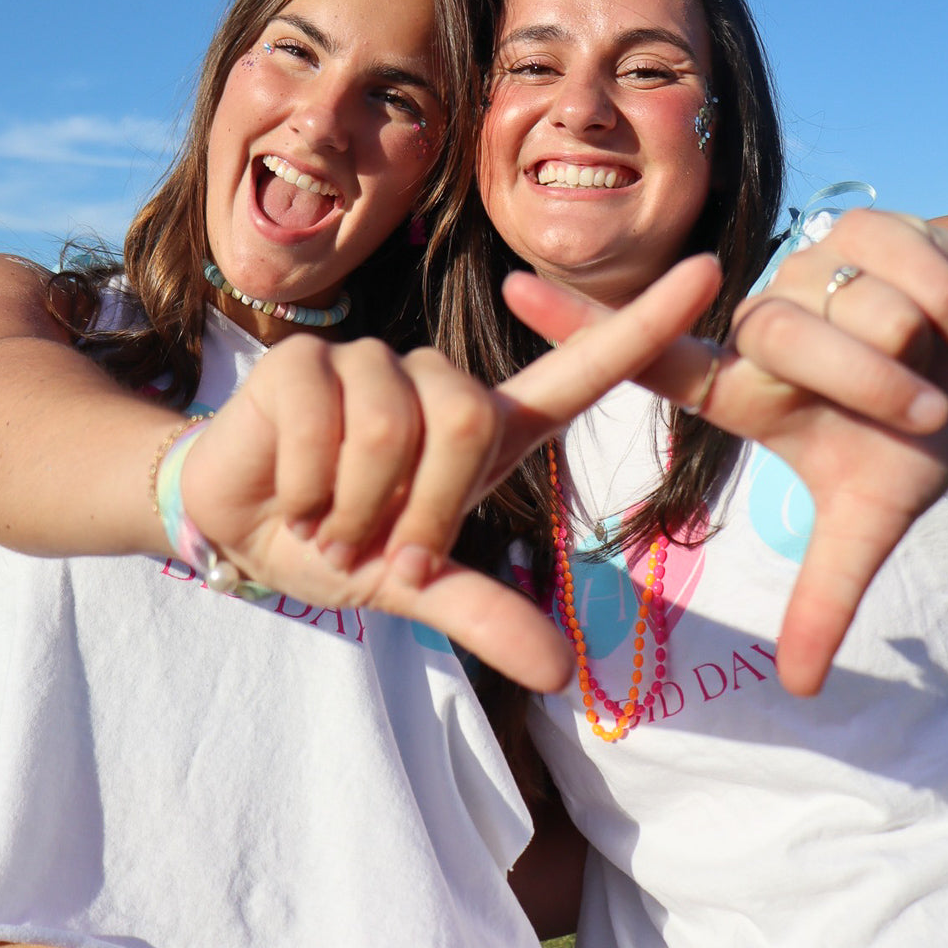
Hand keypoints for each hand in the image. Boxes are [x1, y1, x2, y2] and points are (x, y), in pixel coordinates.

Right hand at [179, 254, 723, 691]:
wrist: (237, 529)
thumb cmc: (339, 544)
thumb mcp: (414, 589)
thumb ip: (484, 615)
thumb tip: (563, 675)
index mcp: (483, 429)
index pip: (580, 371)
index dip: (644, 325)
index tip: (710, 271)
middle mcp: (435, 382)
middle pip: (466, 418)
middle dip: (418, 509)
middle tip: (376, 549)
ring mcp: (369, 362)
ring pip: (393, 425)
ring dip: (355, 506)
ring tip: (328, 520)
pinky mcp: (305, 358)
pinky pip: (325, 418)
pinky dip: (308, 482)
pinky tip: (291, 489)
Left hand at [505, 212, 947, 697]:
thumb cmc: (916, 435)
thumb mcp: (872, 514)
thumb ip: (828, 592)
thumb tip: (799, 688)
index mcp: (747, 391)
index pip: (656, 360)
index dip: (583, 328)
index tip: (510, 294)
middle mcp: (763, 324)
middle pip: (784, 339)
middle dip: (873, 382)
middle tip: (925, 408)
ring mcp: (809, 270)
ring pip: (856, 308)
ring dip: (921, 344)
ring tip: (934, 353)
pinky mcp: (869, 228)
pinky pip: (907, 264)